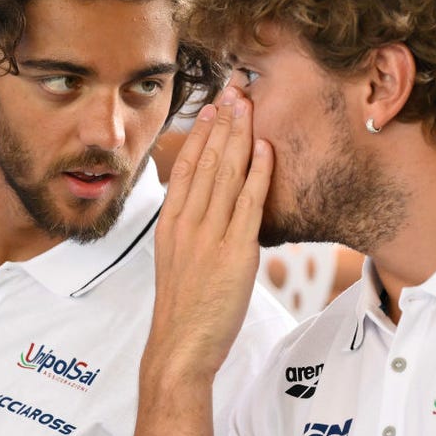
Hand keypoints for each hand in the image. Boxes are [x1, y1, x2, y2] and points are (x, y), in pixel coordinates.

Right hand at [145, 87, 274, 382]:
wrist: (180, 346)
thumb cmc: (182, 310)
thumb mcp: (175, 262)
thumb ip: (190, 232)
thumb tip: (206, 213)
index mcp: (170, 223)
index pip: (186, 166)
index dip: (201, 132)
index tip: (212, 107)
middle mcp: (187, 222)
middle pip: (206, 160)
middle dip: (222, 121)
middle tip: (234, 89)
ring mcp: (209, 234)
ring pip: (225, 173)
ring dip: (239, 135)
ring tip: (249, 104)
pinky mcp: (234, 251)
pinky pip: (248, 203)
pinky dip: (257, 172)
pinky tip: (264, 148)